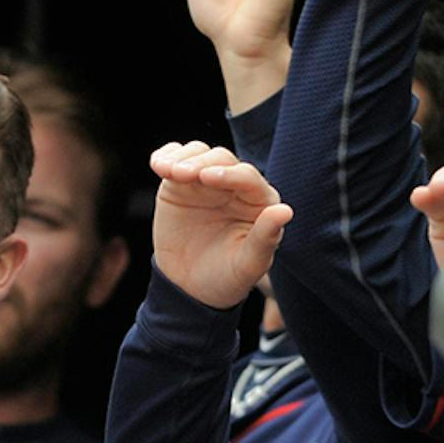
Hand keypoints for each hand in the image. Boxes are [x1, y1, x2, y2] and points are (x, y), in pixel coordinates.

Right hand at [148, 142, 293, 309]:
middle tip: (180, 175)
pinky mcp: (180, 184)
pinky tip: (158, 165)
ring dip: (181, 157)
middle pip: (221, 159)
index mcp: (259, 203)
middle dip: (201, 162)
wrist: (190, 289)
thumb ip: (266, 238)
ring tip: (166, 171)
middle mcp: (235, 187)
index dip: (229, 174)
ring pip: (197, 153)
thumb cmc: (227, 278)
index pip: (247, 177)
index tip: (207, 178)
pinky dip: (165, 156)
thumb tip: (285, 210)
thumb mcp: (247, 264)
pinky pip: (174, 159)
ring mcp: (205, 183)